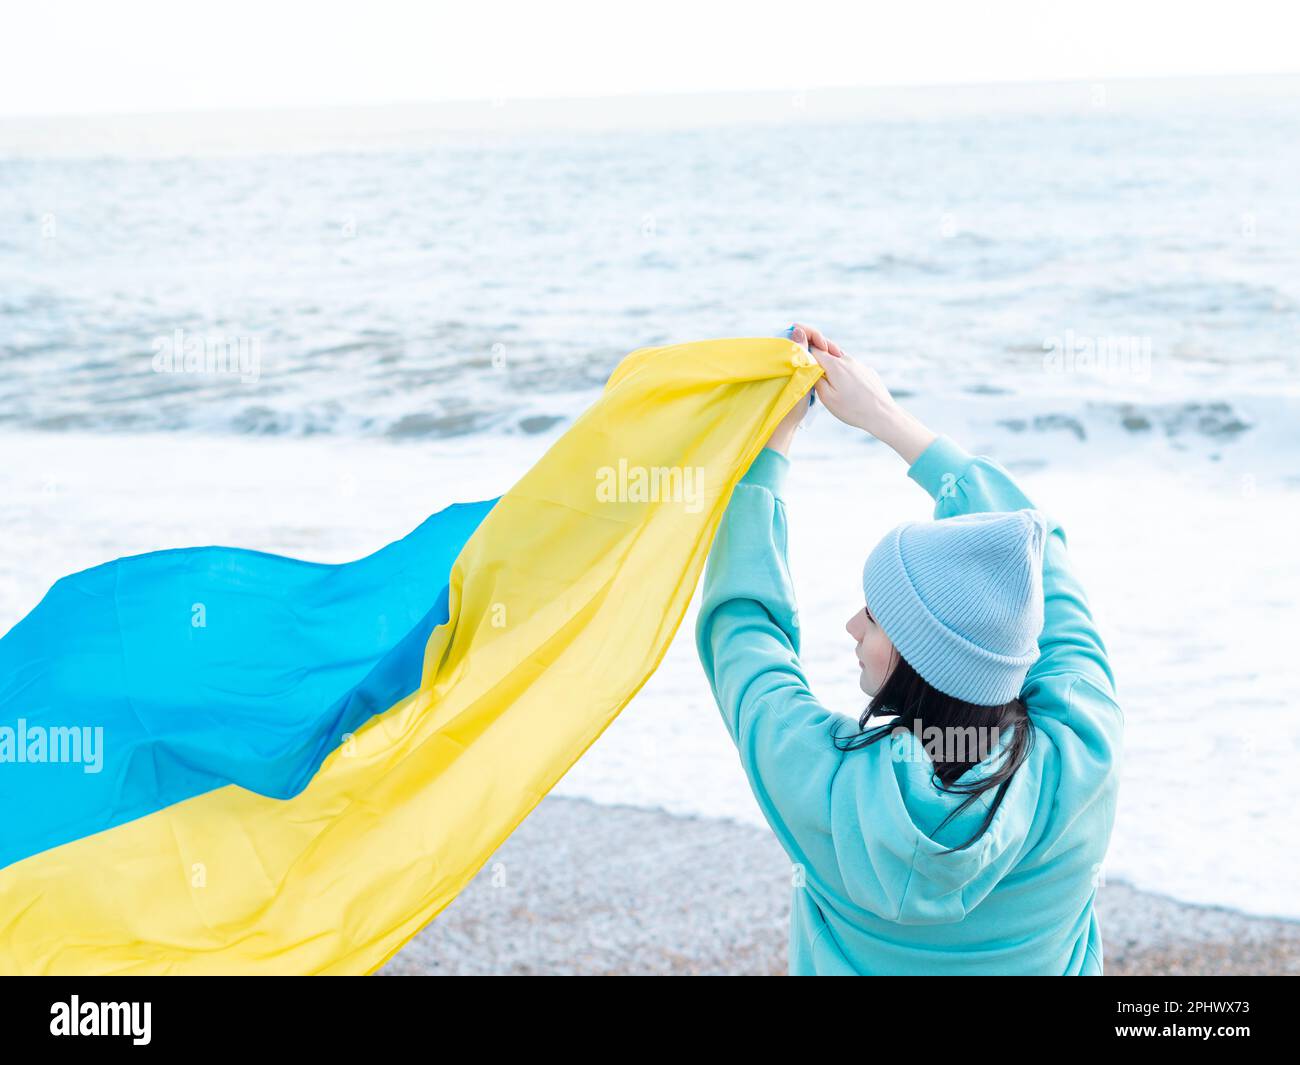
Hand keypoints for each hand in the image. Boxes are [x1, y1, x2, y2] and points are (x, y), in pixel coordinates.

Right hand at [791, 322, 936, 464]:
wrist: (882, 414)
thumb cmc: (853, 409)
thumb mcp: (827, 398)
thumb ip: (816, 380)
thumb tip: (810, 369)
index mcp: (835, 365)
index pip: (814, 349)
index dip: (805, 351)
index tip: (800, 358)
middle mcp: (847, 360)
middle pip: (828, 353)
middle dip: (819, 359)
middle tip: (813, 371)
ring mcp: (859, 365)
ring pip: (840, 360)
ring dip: (832, 368)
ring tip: (831, 384)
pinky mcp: (867, 371)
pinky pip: (851, 368)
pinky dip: (844, 374)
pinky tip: (846, 389)